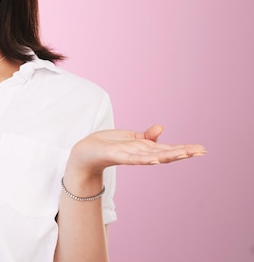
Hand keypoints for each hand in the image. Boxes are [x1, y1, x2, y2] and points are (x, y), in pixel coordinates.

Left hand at [67, 125, 206, 174]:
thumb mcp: (130, 138)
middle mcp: (140, 155)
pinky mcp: (118, 156)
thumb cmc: (108, 145)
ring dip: (169, 156)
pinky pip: (133, 159)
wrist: (86, 153)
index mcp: (145, 149)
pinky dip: (144, 159)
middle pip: (166, 154)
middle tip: (201, 151)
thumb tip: (161, 128)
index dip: (185, 149)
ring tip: (185, 153)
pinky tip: (155, 159)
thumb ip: (146, 136)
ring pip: (153, 157)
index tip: (202, 149)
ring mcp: (130, 156)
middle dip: (183, 152)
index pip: (168, 149)